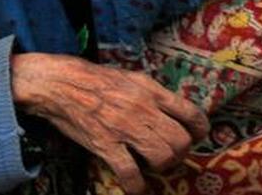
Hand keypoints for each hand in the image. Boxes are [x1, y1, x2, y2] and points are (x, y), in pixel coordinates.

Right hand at [10, 53, 209, 194]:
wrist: (61, 83)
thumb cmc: (95, 79)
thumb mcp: (131, 78)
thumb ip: (153, 94)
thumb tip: (172, 111)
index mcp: (151, 90)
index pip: (190, 113)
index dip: (200, 130)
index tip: (196, 136)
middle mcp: (143, 109)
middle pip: (180, 141)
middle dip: (180, 153)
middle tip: (170, 154)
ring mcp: (125, 129)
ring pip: (162, 157)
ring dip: (162, 167)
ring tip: (153, 166)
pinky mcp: (106, 145)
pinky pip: (130, 174)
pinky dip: (137, 187)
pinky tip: (136, 188)